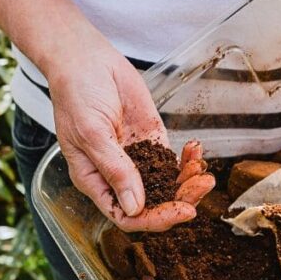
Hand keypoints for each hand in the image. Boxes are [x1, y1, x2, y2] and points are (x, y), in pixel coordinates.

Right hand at [47, 37, 213, 231]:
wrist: (86, 60)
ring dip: (188, 182)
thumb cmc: (76, 95)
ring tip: (204, 172)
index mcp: (94, 181)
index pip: (126, 215)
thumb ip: (114, 169)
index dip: (154, 219)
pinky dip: (188, 160)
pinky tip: (196, 151)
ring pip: (166, 185)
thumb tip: (134, 207)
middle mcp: (116, 175)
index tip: (181, 211)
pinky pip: (172, 160)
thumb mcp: (91, 134)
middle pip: (152, 204)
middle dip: (179, 200)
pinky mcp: (151, 140)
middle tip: (201, 187)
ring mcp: (136, 159)